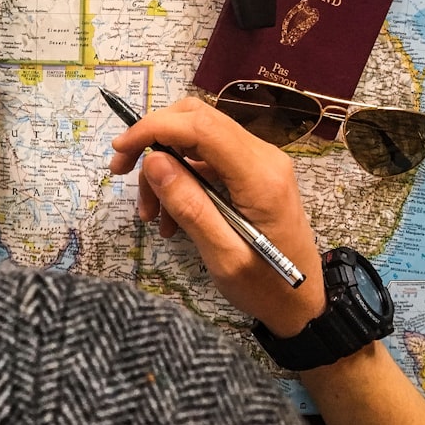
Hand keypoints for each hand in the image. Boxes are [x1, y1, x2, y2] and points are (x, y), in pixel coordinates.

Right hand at [109, 97, 325, 336]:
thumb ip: (190, 206)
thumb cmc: (267, 287)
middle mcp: (262, 156)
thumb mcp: (223, 257)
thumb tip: (154, 161)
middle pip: (197, 118)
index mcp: (260, 175)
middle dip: (153, 138)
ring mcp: (258, 162)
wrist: (303, 305)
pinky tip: (171, 216)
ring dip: (164, 168)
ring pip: (195, 138)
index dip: (154, 127)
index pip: (201, 125)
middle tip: (121, 171)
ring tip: (152, 216)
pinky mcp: (251, 172)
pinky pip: (205, 159)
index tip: (120, 150)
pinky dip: (179, 179)